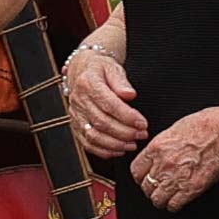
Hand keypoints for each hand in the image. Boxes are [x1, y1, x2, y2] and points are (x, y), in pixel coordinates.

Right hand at [65, 34, 147, 159]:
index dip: (127, 116)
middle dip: (124, 132)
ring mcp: (75, 115)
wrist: (81, 70)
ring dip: (115, 144)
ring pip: (93, 136)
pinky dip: (103, 151)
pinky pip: (87, 143)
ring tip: (133, 144)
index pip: (108, 104)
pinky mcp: (76, 126)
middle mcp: (79, 100)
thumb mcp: (113, 68)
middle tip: (142, 135)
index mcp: (88, 83)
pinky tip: (119, 150)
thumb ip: (121, 82)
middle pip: (101, 122)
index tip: (142, 123)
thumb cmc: (100, 69)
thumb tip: (130, 95)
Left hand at [126, 102, 218, 209]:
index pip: (136, 170)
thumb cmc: (208, 125)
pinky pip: (174, 205)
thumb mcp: (176, 128)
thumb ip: (163, 144)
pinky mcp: (191, 189)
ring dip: (161, 198)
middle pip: (145, 186)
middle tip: (158, 186)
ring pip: (157, 199)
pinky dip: (174, 204)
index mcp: (157, 147)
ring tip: (167, 195)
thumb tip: (159, 152)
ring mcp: (176, 178)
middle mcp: (163, 164)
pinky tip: (178, 199)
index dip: (141, 175)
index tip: (145, 177)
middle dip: (151, 187)